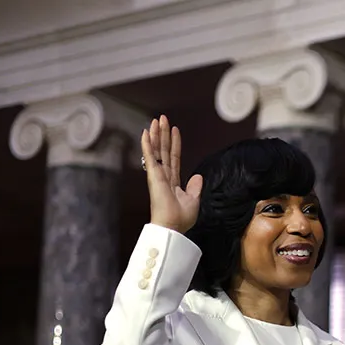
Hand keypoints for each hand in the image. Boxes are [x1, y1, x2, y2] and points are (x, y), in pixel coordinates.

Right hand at [142, 115, 201, 233]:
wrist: (173, 226)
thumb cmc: (180, 218)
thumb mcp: (194, 201)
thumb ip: (195, 188)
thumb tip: (198, 176)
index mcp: (173, 182)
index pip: (175, 158)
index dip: (175, 144)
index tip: (175, 131)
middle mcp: (164, 176)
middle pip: (165, 150)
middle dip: (164, 134)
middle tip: (163, 118)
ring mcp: (158, 174)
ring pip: (157, 150)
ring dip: (157, 134)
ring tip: (157, 120)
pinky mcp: (153, 175)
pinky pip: (150, 156)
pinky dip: (148, 144)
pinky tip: (146, 132)